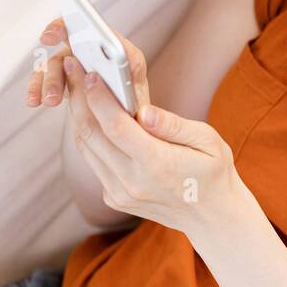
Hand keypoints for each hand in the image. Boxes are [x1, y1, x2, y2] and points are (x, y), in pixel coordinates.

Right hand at [25, 17, 153, 113]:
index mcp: (126, 59)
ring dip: (49, 80)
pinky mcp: (69, 81)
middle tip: (46, 48)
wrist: (130, 141)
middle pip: (76, 42)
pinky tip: (34, 101)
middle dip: (59, 51)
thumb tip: (90, 77)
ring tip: (49, 101)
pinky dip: (39, 88)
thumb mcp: (133, 111)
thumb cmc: (135, 123)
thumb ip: (115, 93)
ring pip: (59, 62)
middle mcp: (103, 57)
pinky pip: (49, 79)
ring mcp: (84, 67)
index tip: (58, 31)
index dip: (81, 24)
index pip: (106, 33)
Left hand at [60, 47, 240, 236]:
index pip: (117, 127)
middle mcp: (132, 182)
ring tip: (79, 86)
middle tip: (73, 68)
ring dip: (79, 115)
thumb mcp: (208, 142)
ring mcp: (120, 193)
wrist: (211, 217)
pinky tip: (93, 114)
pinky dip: (91, 135)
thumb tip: (144, 111)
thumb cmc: (213, 172)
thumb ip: (174, 125)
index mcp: (158, 165)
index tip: (90, 72)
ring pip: (87, 147)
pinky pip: (94, 161)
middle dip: (80, 98)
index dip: (99, 98)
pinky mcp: (114, 197)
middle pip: (92, 135)